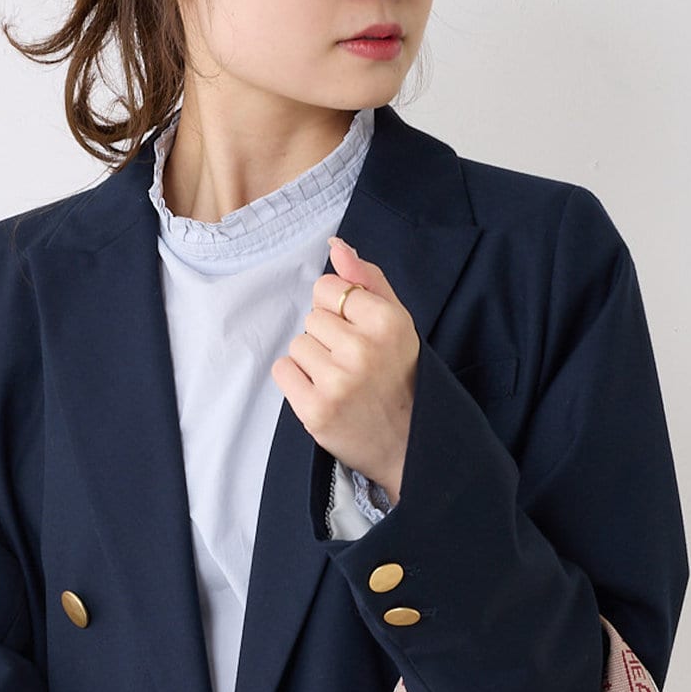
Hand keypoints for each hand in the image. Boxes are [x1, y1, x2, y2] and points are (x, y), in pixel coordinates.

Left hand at [271, 235, 418, 505]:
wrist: (407, 445)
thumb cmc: (399, 378)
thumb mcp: (397, 323)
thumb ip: (368, 281)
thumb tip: (336, 246)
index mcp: (387, 322)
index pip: (328, 288)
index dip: (339, 310)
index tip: (358, 334)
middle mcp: (363, 350)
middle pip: (311, 317)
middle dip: (327, 338)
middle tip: (353, 365)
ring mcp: (337, 382)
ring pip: (298, 344)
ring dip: (312, 361)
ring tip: (340, 382)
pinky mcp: (315, 410)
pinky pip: (283, 371)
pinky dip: (296, 382)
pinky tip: (322, 394)